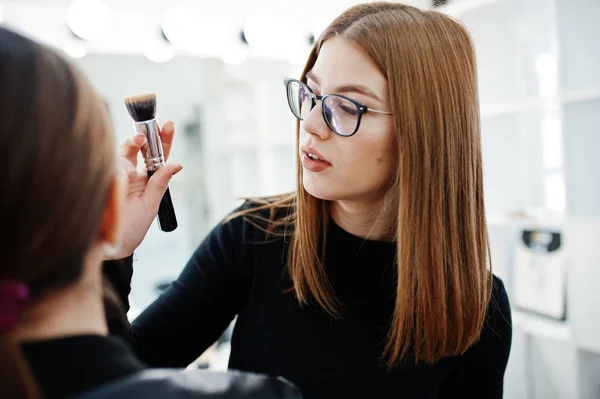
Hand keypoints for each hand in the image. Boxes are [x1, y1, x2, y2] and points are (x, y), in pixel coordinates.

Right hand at [105, 121, 182, 259]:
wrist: (108, 247)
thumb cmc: (131, 229)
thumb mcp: (150, 206)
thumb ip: (160, 184)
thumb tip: (177, 164)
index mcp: (146, 180)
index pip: (157, 156)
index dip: (163, 140)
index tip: (169, 125)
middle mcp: (131, 173)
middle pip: (139, 147)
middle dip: (147, 134)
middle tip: (155, 124)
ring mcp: (115, 174)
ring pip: (123, 150)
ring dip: (132, 142)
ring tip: (138, 139)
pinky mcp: (101, 177)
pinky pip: (108, 162)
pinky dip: (117, 158)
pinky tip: (121, 162)